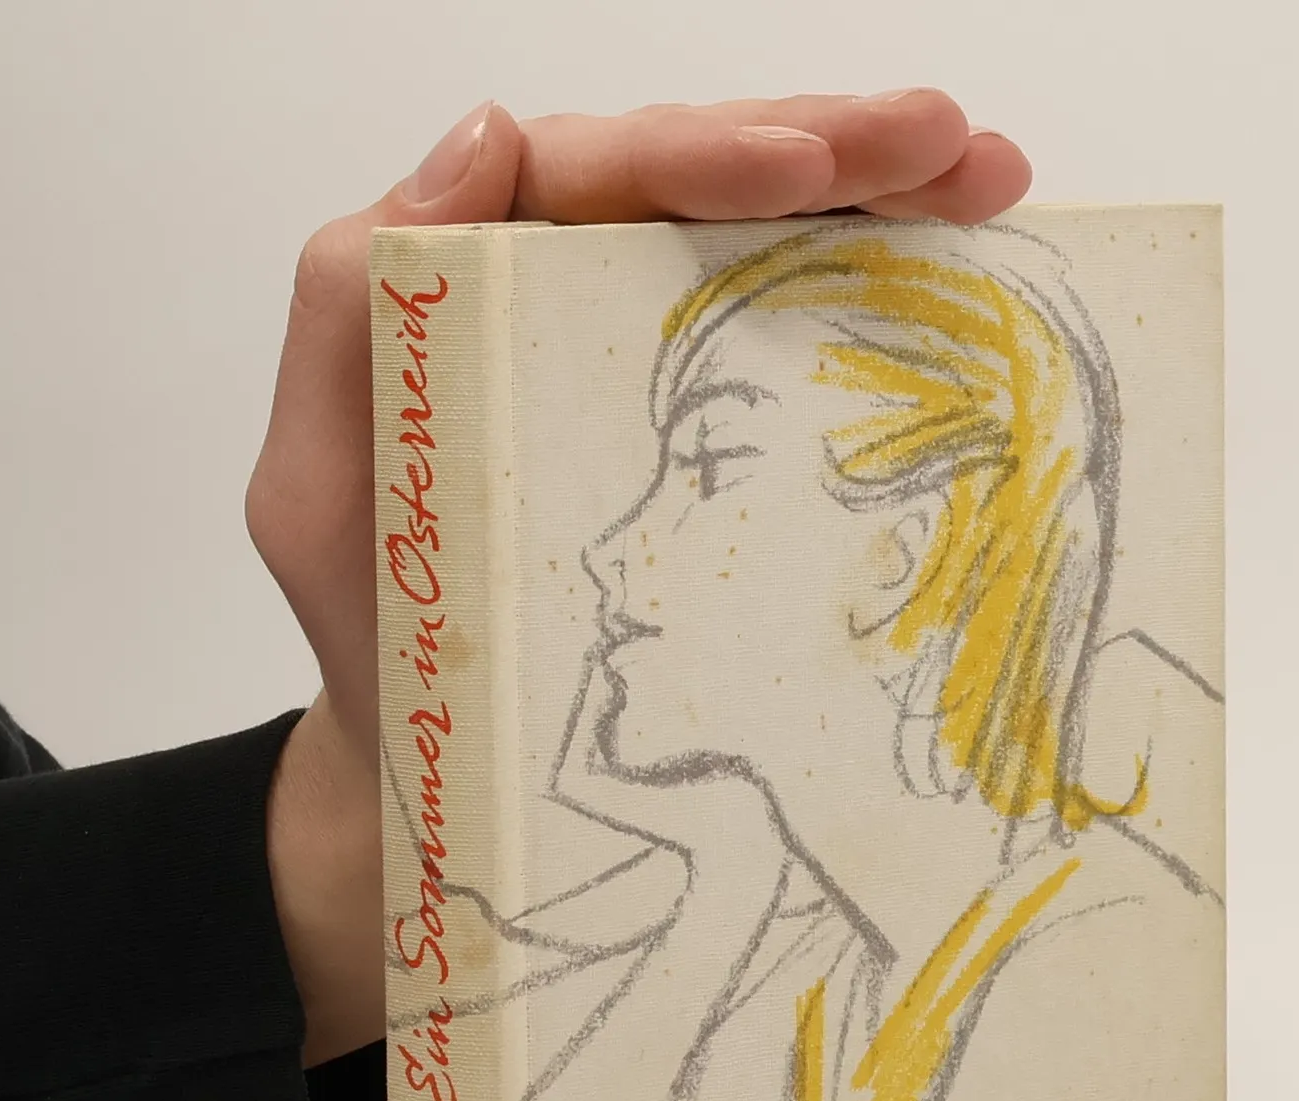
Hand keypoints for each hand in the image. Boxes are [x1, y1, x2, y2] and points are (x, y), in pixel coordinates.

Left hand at [248, 94, 1032, 1063]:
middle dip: (833, 146)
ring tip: (987, 175)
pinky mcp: (715, 448)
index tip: (811, 168)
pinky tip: (964, 256)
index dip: (707, 152)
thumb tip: (488, 140)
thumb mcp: (312, 490)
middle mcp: (566, 300)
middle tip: (948, 144)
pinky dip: (881, 291)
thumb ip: (345, 310)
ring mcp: (646, 366)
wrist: (435, 762)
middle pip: (703, 183)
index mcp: (476, 289)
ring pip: (768, 239)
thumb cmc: (378, 638)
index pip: (596, 175)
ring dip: (884, 195)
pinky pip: (797, 335)